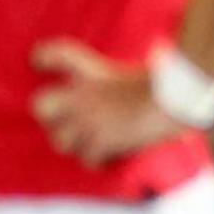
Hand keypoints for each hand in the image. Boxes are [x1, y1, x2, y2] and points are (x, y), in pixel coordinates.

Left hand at [29, 41, 195, 164]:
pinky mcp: (101, 142)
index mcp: (94, 70)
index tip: (37, 60)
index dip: (42, 56)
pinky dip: (98, 160)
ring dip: (74, 142)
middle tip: (63, 118)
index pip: (56, 54)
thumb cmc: (168, 84)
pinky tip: (109, 156)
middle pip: (41, 105)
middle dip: (49, 114)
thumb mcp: (138, 74)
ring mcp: (89, 120)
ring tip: (88, 142)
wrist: (176, 100)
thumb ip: (116, 82)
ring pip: (60, 141)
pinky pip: (88, 159)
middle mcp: (84, 94)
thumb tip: (121, 89)